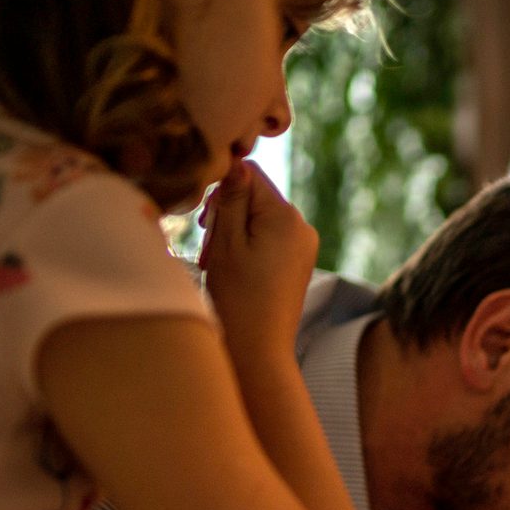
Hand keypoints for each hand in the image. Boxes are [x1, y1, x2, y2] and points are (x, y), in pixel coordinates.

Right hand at [196, 160, 318, 362]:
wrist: (259, 349)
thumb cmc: (238, 297)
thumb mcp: (227, 242)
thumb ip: (230, 198)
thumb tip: (234, 160)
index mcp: (286, 216)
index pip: (249, 174)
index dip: (221, 190)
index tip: (206, 222)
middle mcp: (303, 226)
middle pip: (255, 197)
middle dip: (227, 215)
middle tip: (211, 248)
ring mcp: (304, 246)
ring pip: (259, 219)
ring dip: (233, 233)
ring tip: (222, 264)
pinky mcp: (299, 262)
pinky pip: (269, 239)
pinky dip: (247, 247)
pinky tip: (236, 271)